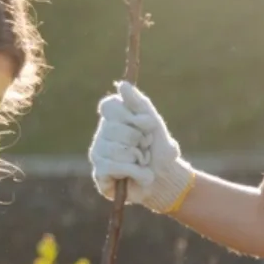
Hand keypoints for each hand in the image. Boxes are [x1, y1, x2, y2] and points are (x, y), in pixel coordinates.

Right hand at [88, 80, 195, 213]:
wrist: (165, 178)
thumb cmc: (159, 149)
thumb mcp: (153, 123)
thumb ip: (139, 103)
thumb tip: (122, 84)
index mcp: (112, 119)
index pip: (109, 106)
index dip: (130, 116)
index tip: (147, 124)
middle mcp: (102, 134)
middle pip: (114, 128)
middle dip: (138, 139)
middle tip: (145, 147)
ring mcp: (98, 154)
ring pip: (115, 149)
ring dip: (138, 158)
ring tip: (142, 163)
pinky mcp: (99, 174)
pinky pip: (113, 166)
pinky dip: (135, 172)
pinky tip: (138, 176)